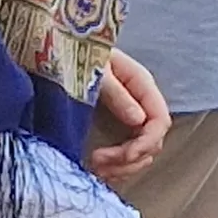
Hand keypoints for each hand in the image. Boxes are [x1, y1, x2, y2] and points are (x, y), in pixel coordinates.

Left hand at [87, 50, 170, 181]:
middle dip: (130, 159)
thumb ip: (117, 93)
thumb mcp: (96, 70)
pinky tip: (96, 168)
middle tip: (98, 163)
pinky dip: (116, 167)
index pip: (159, 121)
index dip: (145, 143)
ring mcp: (129, 117)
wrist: (57, 48)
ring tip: (96, 169)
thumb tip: (138, 120)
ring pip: (142, 154)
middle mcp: (140, 103)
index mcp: (141, 85)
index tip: (122, 155)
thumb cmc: (75, 51)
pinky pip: (126, 155)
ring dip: (123, 168)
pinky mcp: (115, 127)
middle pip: (153, 142)